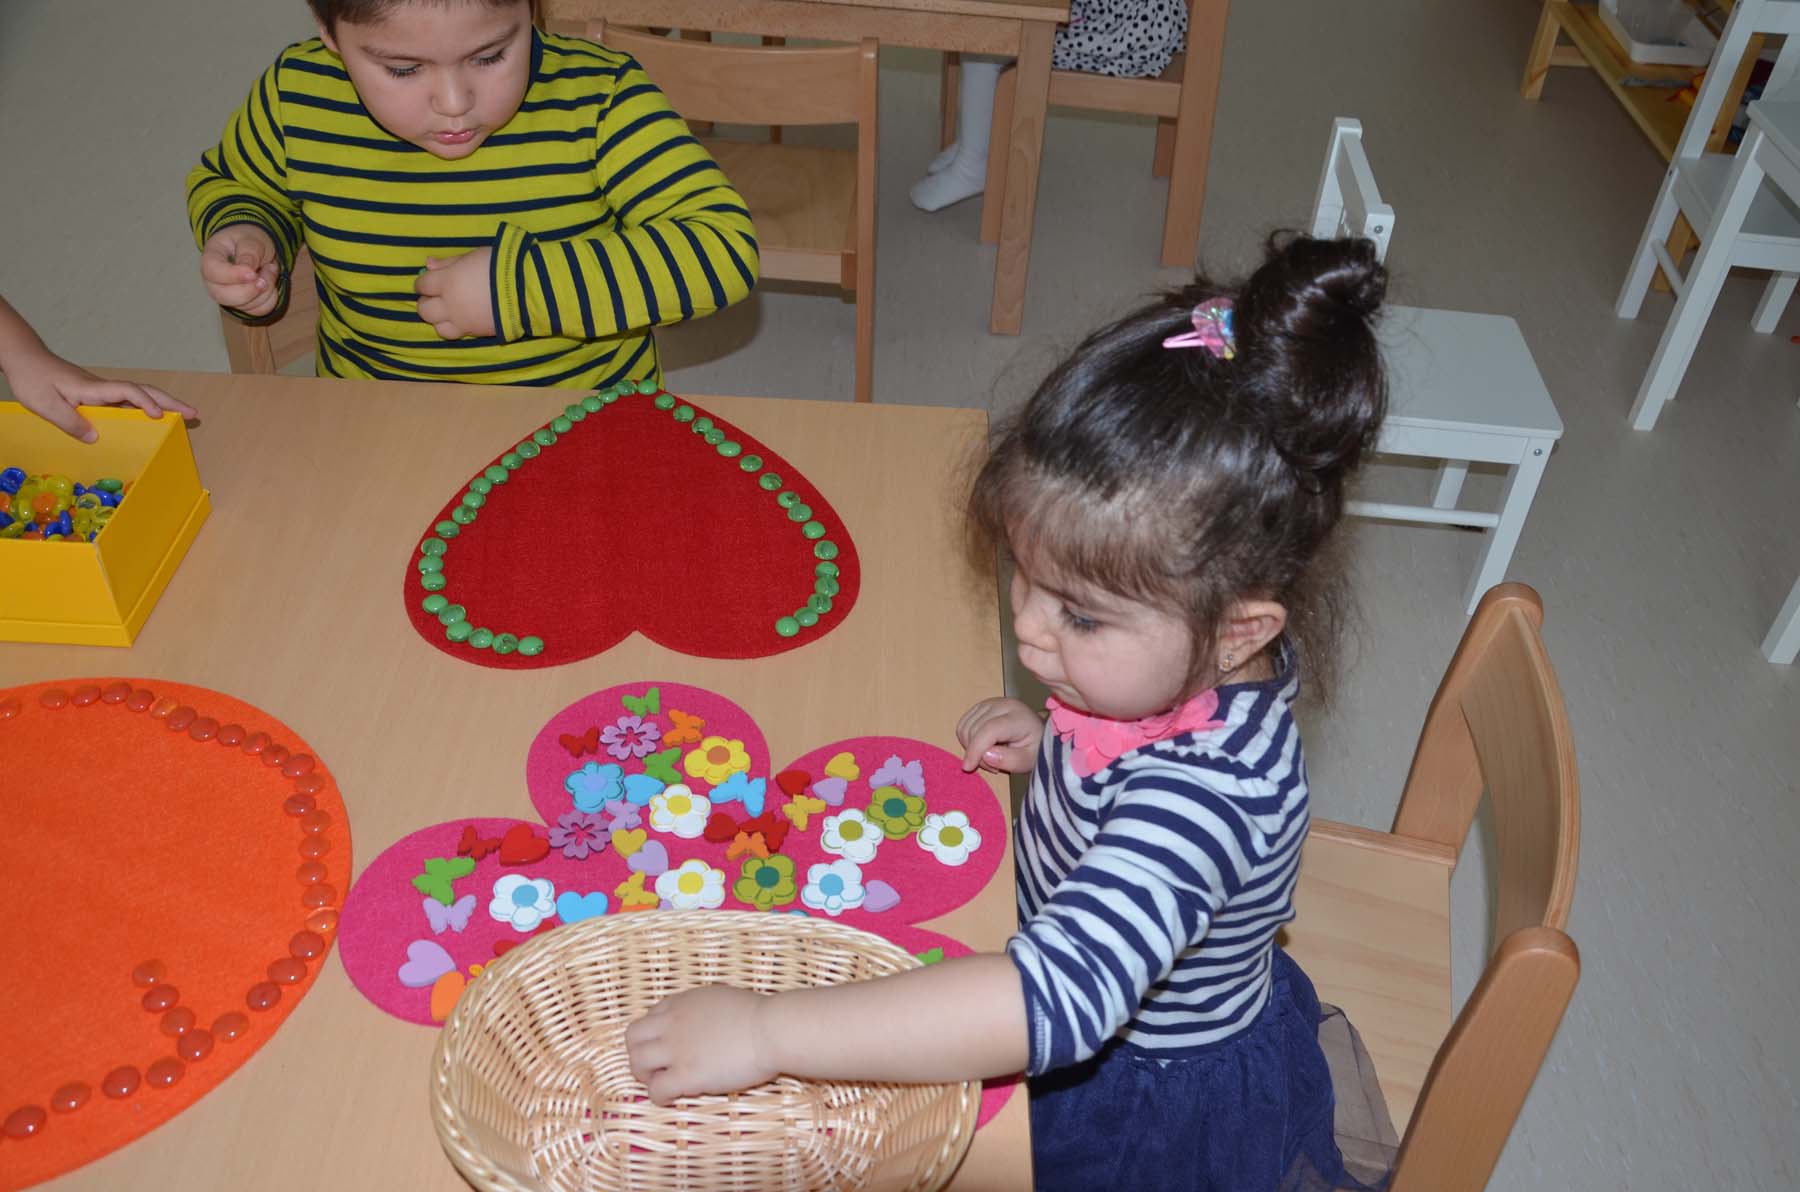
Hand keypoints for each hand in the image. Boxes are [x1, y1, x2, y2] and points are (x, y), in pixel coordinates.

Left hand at [4, 350, 195, 442]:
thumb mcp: (46, 405)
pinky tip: (150, 417)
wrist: (24, 359)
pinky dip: (145, 407)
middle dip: (170, 402)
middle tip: (194, 414)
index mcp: (94, 389)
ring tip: (182, 416)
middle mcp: (103, 388)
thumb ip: (70, 422)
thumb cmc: (33, 379)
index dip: (146, 403)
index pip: (128, 391)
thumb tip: (95, 437)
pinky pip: (127, 401)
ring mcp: (102, 390)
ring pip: (139, 395)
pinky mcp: (97, 394)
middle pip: (144, 391)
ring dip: (162, 404)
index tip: (158, 417)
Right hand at [199, 225, 281, 316]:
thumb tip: (248, 270)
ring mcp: (226, 295)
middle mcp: (213, 281)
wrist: (254, 248)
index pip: (212, 272)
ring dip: (265, 290)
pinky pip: (257, 311)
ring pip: (244, 306)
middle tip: (267, 270)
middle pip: (223, 297)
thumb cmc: (247, 241)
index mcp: (210, 258)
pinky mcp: (241, 305)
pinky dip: (270, 298)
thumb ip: (249, 252)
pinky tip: (269, 282)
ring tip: (269, 270)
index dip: (233, 275)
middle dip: (251, 289)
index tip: (253, 273)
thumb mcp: (251, 239)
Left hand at [415, 248, 495, 338]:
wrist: (528, 289)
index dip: (421, 283)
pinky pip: (458, 334)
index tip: (425, 282)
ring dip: (438, 319)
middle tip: (433, 297)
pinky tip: (462, 318)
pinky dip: (455, 327)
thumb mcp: (472, 256)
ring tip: (446, 311)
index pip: (423, 285)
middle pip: (425, 309)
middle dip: (426, 302)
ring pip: (438, 327)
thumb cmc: (500, 265)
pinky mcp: (477, 332)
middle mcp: (450, 304)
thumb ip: (449, 262)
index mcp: (447, 281)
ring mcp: (463, 321)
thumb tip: (428, 264)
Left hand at [625, 985, 776, 1105]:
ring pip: (638, 1062)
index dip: (653, 1034)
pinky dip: (658, 1096)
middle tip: (653, 1066)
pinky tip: (671, 1099)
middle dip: (637, 1053)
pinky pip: (656, 1089)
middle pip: (632, 1037)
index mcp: (683, 1003)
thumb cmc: (759, 1014)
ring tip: (659, 1083)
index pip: (650, 1016)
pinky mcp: (686, 1074)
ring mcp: (677, 1049)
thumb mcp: (723, 998)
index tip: (663, 1045)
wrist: (770, 1030)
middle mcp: (673, 1023)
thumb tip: (707, 1018)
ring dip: (644, 1075)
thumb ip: (705, 1008)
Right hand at [956, 697, 1042, 772]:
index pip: (989, 729)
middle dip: (976, 752)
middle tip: (992, 765)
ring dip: (970, 747)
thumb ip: (1011, 760)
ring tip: (989, 755)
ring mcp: (990, 703)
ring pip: (965, 727)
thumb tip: (986, 755)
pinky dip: (967, 739)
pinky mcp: (981, 706)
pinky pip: (963, 724)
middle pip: (974, 729)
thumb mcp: (1029, 761)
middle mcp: (1003, 705)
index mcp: (1018, 717)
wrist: (1037, 734)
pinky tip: (982, 746)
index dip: (976, 749)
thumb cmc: (1035, 748)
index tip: (969, 767)